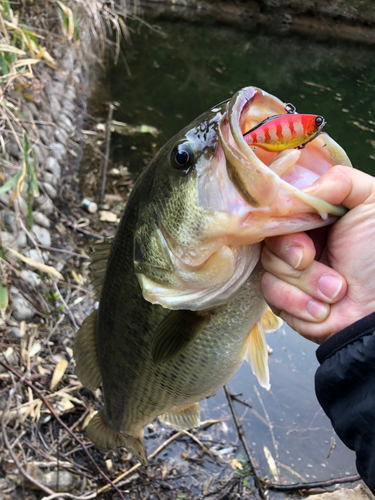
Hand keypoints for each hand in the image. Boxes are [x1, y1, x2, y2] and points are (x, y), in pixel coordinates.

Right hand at [261, 165, 374, 343]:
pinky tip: (323, 309)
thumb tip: (298, 192)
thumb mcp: (371, 202)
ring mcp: (288, 270)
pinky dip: (299, 302)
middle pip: (268, 237)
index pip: (279, 207)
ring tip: (336, 290)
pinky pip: (271, 294)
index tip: (300, 230)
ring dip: (305, 282)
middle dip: (291, 252)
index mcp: (314, 216)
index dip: (283, 218)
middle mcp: (298, 240)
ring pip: (268, 266)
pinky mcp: (283, 298)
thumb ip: (339, 180)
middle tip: (312, 259)